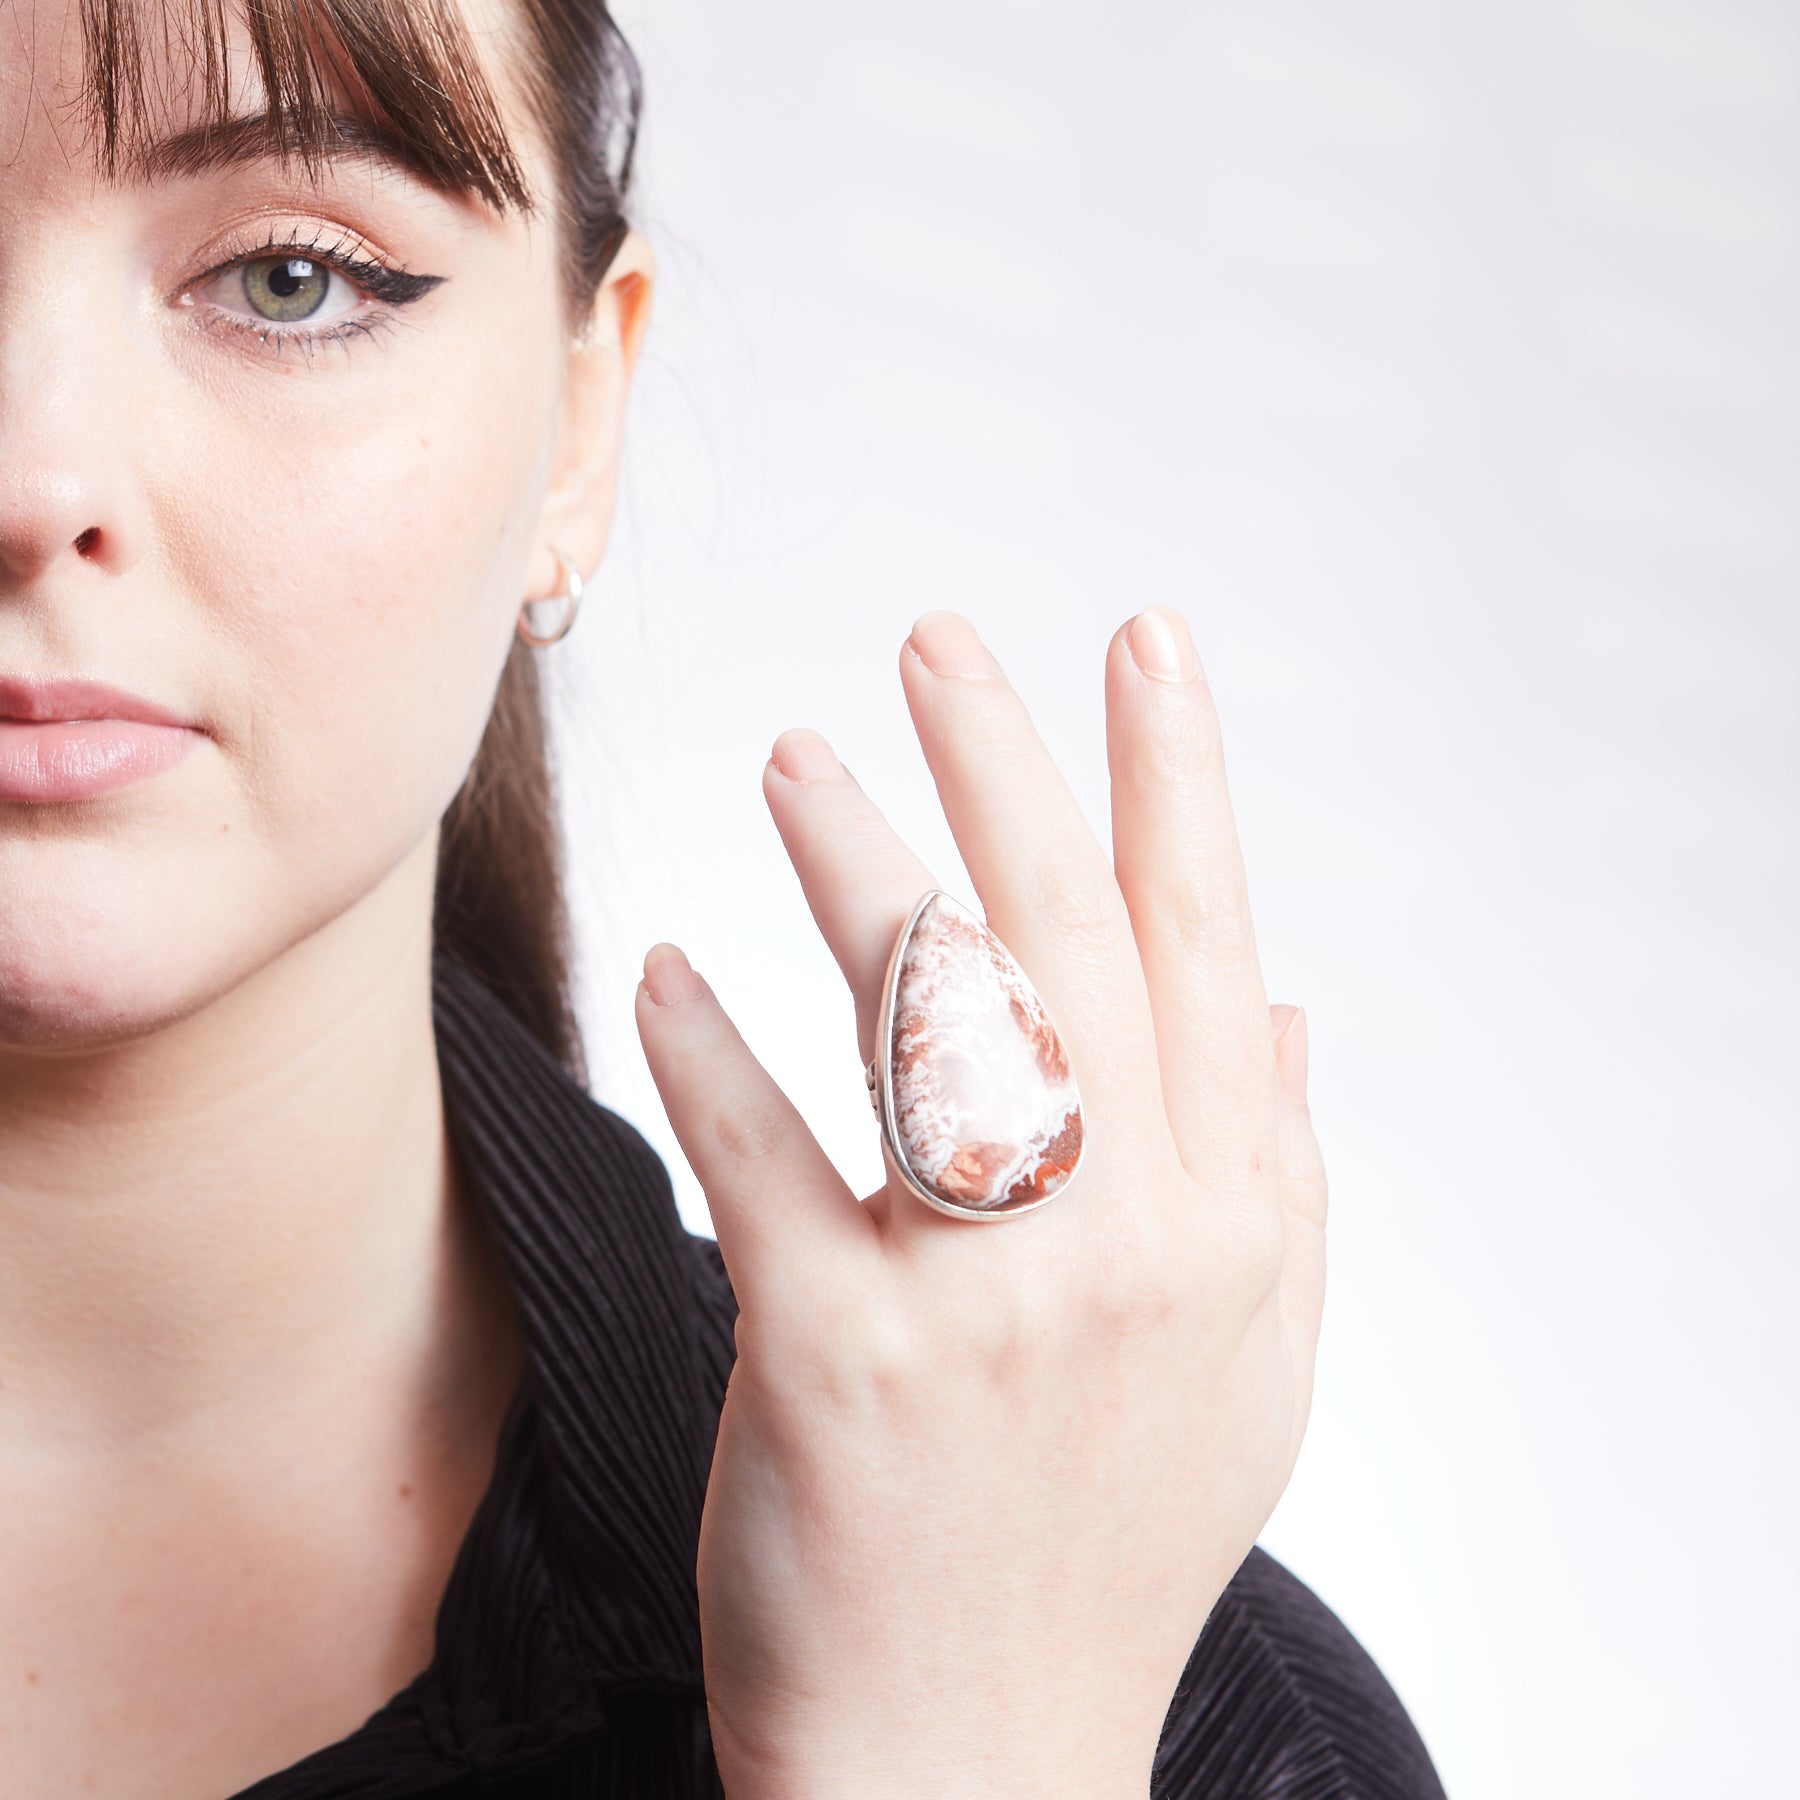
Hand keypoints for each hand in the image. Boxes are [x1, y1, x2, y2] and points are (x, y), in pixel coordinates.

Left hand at [634, 608, 1325, 1799]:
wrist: (983, 1763)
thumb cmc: (1106, 1541)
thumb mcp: (1251, 1364)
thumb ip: (1283, 1170)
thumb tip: (1282, 996)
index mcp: (1230, 1214)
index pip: (1202, 943)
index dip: (1176, 779)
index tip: (1144, 643)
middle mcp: (1131, 1236)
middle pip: (1066, 940)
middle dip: (1005, 762)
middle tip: (935, 638)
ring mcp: (991, 1301)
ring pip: (928, 1020)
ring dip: (857, 862)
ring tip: (790, 756)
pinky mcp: (841, 1364)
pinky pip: (766, 1164)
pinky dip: (710, 1054)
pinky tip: (668, 970)